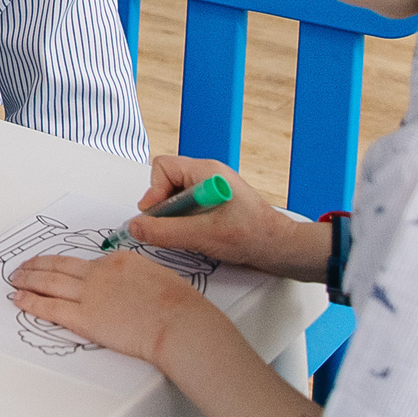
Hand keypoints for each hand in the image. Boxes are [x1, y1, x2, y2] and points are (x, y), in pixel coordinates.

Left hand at [7, 247, 217, 367]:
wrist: (179, 322)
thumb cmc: (179, 305)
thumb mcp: (157, 277)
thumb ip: (135, 277)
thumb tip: (129, 284)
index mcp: (117, 261)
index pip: (83, 262)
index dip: (62, 264)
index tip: (53, 266)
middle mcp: (98, 273)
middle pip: (58, 266)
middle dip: (36, 266)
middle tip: (22, 267)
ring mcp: (89, 294)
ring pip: (48, 283)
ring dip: (28, 280)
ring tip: (15, 280)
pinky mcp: (84, 318)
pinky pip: (50, 308)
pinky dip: (31, 302)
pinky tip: (19, 299)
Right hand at [128, 155, 323, 278]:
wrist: (282, 249)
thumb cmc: (253, 236)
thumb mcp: (203, 235)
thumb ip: (165, 231)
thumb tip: (135, 227)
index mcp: (206, 171)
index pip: (162, 167)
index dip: (153, 191)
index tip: (154, 215)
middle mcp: (207, 175)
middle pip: (165, 182)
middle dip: (163, 207)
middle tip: (172, 228)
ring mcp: (210, 190)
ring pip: (174, 197)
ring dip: (174, 217)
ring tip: (190, 234)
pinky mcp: (213, 205)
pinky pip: (185, 208)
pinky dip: (184, 223)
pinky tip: (197, 236)